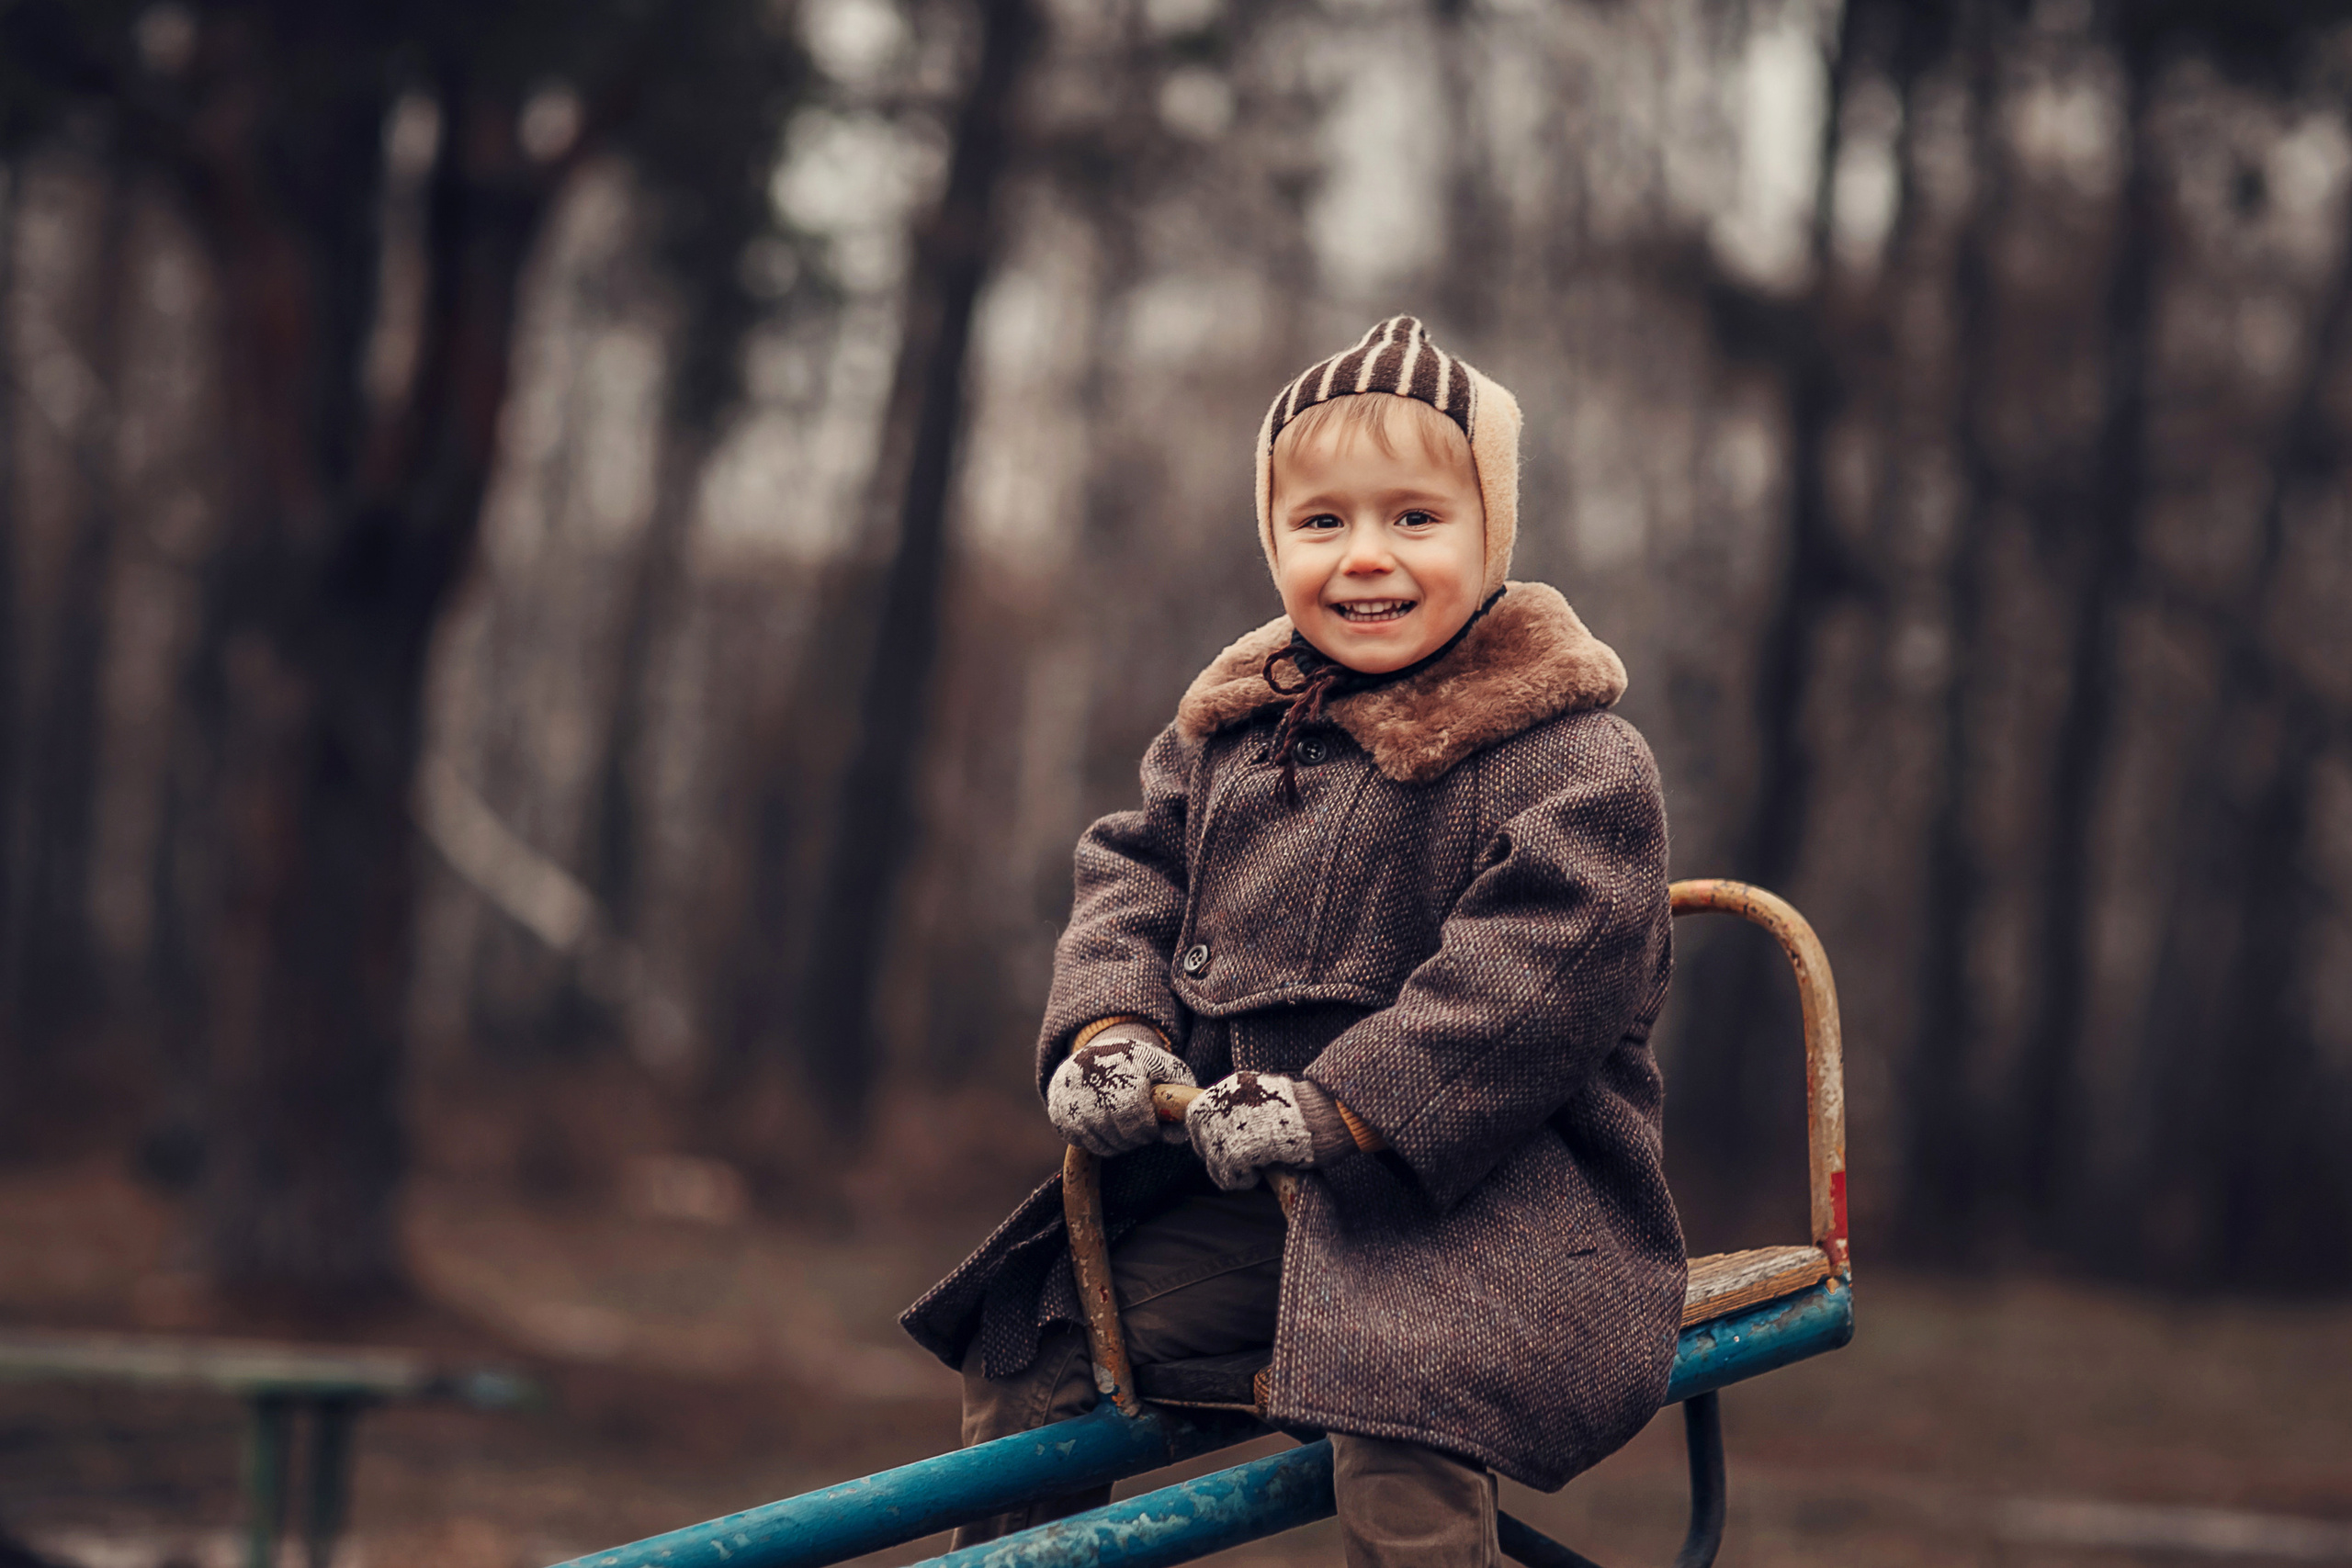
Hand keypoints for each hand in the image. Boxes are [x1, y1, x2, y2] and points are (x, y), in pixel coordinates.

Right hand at [1047, 1028, 1195, 1157]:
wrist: (1094, 1050)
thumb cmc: (1136, 1062)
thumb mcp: (1163, 1067)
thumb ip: (1177, 1099)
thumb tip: (1178, 1137)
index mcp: (1121, 1076)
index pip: (1136, 1123)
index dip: (1148, 1132)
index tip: (1152, 1128)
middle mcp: (1092, 1090)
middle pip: (1119, 1137)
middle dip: (1134, 1139)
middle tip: (1139, 1130)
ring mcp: (1071, 1103)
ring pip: (1099, 1144)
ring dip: (1116, 1144)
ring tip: (1123, 1128)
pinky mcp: (1058, 1112)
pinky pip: (1080, 1141)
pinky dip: (1094, 1140)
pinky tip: (1104, 1125)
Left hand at [1184, 1071, 1315, 1189]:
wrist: (1333, 1114)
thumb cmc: (1311, 1112)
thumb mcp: (1269, 1100)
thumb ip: (1244, 1110)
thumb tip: (1223, 1135)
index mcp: (1235, 1085)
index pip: (1198, 1114)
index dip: (1205, 1136)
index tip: (1220, 1150)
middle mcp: (1227, 1100)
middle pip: (1200, 1137)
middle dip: (1215, 1156)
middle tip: (1237, 1166)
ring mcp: (1231, 1123)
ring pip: (1212, 1157)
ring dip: (1228, 1172)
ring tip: (1251, 1172)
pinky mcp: (1240, 1148)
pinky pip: (1227, 1173)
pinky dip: (1240, 1180)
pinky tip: (1257, 1175)